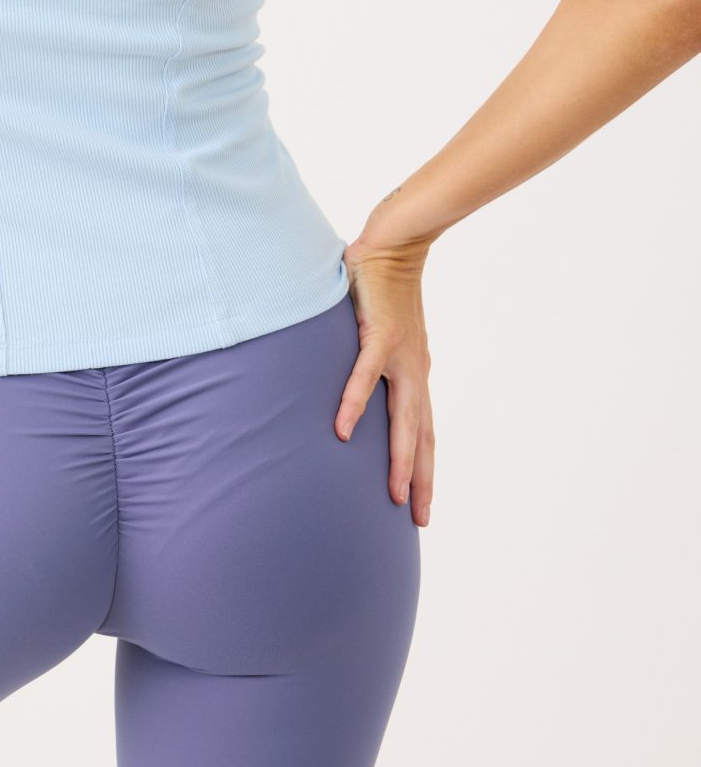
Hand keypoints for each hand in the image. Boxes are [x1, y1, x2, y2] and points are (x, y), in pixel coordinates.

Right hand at [335, 231, 434, 527]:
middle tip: (417, 520)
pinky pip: (364, 378)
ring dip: (398, 458)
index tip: (420, 504)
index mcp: (414, 374)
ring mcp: (400, 356)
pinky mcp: (379, 336)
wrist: (393, 246)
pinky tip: (343, 430)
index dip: (423, 468)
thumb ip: (370, 362)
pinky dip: (355, 404)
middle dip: (420, 479)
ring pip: (402, 418)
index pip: (424, 431)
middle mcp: (413, 372)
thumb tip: (349, 386)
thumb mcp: (380, 336)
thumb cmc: (382, 288)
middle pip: (421, 437)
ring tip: (392, 493)